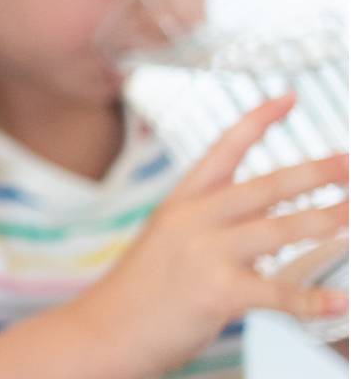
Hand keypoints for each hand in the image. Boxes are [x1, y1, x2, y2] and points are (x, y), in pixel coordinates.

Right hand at [67, 94, 349, 373]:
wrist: (103, 331)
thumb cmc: (139, 293)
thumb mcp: (168, 242)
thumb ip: (214, 227)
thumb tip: (267, 219)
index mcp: (180, 204)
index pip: (223, 150)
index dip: (257, 122)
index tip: (287, 99)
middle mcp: (192, 221)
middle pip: (262, 188)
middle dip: (312, 173)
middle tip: (346, 163)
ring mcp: (205, 255)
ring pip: (277, 230)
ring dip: (324, 222)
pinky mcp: (217, 293)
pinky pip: (277, 293)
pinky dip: (314, 300)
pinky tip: (340, 300)